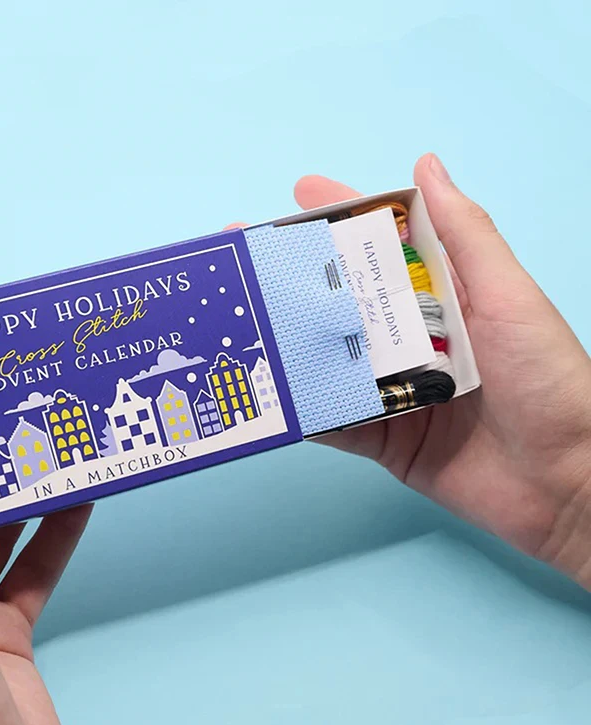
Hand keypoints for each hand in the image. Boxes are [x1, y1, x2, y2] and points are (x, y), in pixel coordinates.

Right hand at [288, 154, 590, 585]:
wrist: (566, 482)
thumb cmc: (550, 381)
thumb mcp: (508, 297)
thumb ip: (466, 236)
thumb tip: (426, 166)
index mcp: (444, 298)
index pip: (383, 250)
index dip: (342, 219)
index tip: (300, 194)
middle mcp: (413, 341)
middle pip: (344, 304)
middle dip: (297, 281)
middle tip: (246, 261)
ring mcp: (394, 391)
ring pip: (330, 361)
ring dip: (289, 343)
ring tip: (242, 320)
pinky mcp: (385, 439)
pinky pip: (334, 421)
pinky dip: (304, 408)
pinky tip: (270, 390)